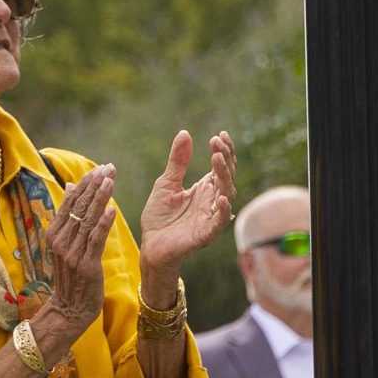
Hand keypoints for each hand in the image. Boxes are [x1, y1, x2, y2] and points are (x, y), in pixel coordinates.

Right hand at [34, 166, 119, 357]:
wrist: (69, 308)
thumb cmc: (71, 275)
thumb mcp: (65, 243)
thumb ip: (69, 216)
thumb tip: (69, 187)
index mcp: (54, 233)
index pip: (70, 202)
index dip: (85, 184)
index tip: (99, 168)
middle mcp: (61, 241)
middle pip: (78, 207)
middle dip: (95, 186)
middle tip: (109, 168)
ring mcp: (72, 253)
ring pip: (87, 220)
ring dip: (100, 199)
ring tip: (110, 181)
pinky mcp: (86, 264)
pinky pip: (95, 240)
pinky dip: (103, 224)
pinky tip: (111, 210)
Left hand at [138, 131, 236, 275]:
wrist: (150, 245)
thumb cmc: (160, 216)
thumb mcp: (166, 183)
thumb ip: (177, 161)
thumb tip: (185, 133)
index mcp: (205, 188)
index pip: (221, 167)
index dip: (224, 151)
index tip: (219, 135)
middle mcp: (212, 201)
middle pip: (226, 177)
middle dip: (224, 159)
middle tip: (216, 143)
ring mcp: (210, 217)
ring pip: (226, 194)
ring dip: (224, 176)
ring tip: (217, 158)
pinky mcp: (206, 233)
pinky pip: (219, 222)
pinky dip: (222, 210)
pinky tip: (221, 197)